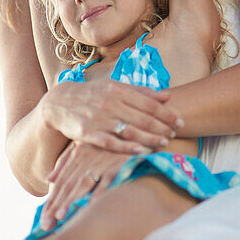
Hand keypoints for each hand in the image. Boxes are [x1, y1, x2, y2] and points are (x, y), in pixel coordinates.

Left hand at [41, 143, 135, 229]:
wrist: (141, 136)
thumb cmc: (113, 147)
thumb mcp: (87, 149)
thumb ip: (66, 162)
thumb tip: (48, 178)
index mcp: (78, 155)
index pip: (61, 182)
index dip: (51, 201)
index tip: (44, 220)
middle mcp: (87, 157)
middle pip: (68, 185)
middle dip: (56, 206)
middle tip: (46, 225)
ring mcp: (102, 161)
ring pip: (83, 183)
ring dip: (72, 200)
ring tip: (61, 216)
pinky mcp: (118, 163)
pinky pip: (107, 180)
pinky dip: (99, 192)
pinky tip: (90, 205)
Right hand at [43, 77, 181, 152]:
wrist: (59, 103)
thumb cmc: (92, 95)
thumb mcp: (114, 87)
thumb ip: (140, 91)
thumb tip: (167, 95)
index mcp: (117, 90)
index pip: (148, 102)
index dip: (166, 113)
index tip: (180, 121)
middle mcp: (110, 104)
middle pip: (142, 117)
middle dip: (161, 127)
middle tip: (175, 133)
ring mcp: (99, 119)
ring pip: (130, 131)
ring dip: (150, 138)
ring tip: (164, 143)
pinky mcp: (89, 134)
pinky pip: (111, 143)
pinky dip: (128, 148)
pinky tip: (142, 152)